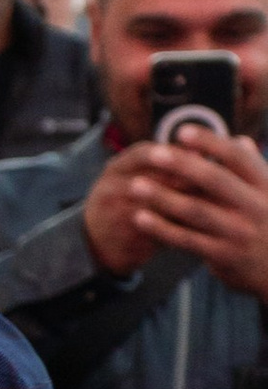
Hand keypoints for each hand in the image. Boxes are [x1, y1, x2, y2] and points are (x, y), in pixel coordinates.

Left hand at [84, 130, 267, 298]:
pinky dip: (162, 229)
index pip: (239, 158)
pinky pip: (187, 240)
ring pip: (196, 211)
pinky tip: (140, 218)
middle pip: (216, 180)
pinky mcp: (224, 257)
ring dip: (163, 197)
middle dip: (183, 165)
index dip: (211, 142)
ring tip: (135, 186)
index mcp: (266, 186)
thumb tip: (239, 140)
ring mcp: (239, 233)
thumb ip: (254, 170)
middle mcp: (256, 207)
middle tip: (153, 153)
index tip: (182, 131)